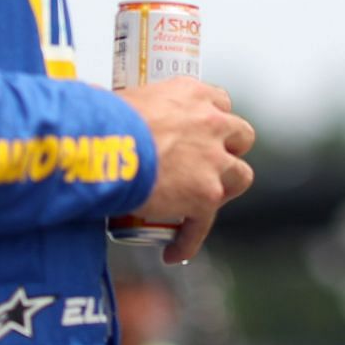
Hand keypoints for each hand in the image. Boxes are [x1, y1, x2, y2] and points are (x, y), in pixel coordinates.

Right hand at [117, 78, 255, 264]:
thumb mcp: (128, 98)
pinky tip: (175, 249)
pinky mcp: (206, 195)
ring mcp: (213, 161)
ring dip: (224, 189)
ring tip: (203, 203)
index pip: (220, 104)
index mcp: (192, 94)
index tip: (201, 133)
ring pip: (240, 176)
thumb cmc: (104, 120)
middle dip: (227, 151)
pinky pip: (204, 223)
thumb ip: (134, 107)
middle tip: (208, 165)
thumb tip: (109, 114)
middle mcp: (210, 124)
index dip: (211, 122)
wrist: (103, 148)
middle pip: (240, 137)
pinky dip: (190, 238)